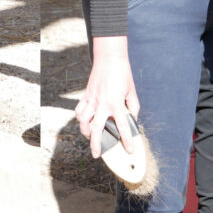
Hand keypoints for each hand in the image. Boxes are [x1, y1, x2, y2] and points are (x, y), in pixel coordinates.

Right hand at [75, 35, 139, 158]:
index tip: (129, 151)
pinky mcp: (86, 95)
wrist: (109, 58)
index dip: (127, 140)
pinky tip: (84, 121)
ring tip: (88, 137)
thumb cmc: (123, 74)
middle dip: (96, 144)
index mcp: (116, 104)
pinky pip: (79, 110)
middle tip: (97, 154)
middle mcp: (102, 104)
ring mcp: (92, 100)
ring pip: (83, 121)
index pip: (123, 127)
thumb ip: (133, 107)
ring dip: (85, 131)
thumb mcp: (132, 91)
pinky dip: (80, 117)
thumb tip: (131, 119)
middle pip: (96, 129)